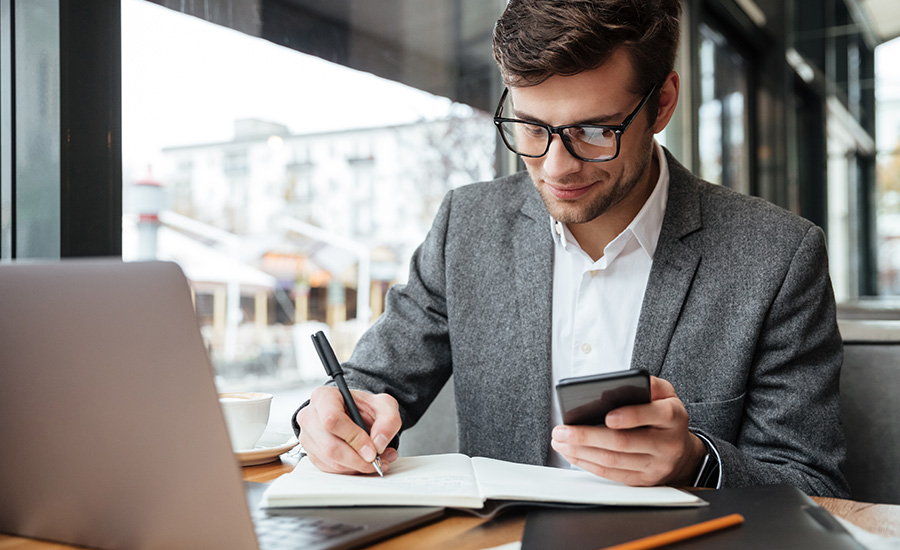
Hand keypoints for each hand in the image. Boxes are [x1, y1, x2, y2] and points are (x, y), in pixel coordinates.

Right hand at [295, 386, 400, 474]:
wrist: (356, 414)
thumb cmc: (365, 407)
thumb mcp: (384, 405)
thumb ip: (388, 420)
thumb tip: (379, 443)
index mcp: (324, 397)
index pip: (332, 420)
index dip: (354, 438)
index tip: (373, 450)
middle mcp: (310, 416)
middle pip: (330, 446)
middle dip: (358, 459)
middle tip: (378, 460)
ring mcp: (307, 437)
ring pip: (331, 461)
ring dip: (357, 466)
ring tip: (378, 460)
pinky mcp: (311, 453)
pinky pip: (330, 468)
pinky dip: (351, 470)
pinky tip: (364, 462)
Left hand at [550, 376, 705, 485]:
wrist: (682, 451)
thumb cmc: (665, 416)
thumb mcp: (666, 394)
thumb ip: (649, 384)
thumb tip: (623, 382)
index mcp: (673, 417)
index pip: (653, 415)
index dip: (630, 416)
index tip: (606, 416)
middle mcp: (668, 444)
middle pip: (624, 442)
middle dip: (588, 436)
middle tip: (563, 430)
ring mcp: (656, 466)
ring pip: (614, 461)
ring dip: (582, 451)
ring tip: (560, 441)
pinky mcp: (643, 480)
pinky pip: (612, 475)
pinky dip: (588, 464)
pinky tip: (572, 454)